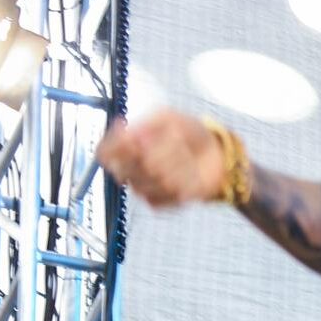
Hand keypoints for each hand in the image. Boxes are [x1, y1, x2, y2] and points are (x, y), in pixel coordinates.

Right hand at [96, 109, 227, 209]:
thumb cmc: (187, 133)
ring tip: (186, 154)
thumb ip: (144, 124)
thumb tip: (125, 133)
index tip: (135, 138)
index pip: (105, 152)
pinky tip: (190, 173)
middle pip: (128, 167)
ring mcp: (143, 187)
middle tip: (174, 141)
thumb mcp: (165, 118)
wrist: (215, 153)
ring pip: (151, 179)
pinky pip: (165, 194)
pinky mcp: (159, 203)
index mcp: (125, 148)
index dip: (116, 147)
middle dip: (156, 152)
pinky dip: (182, 180)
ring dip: (175, 163)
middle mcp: (130, 170)